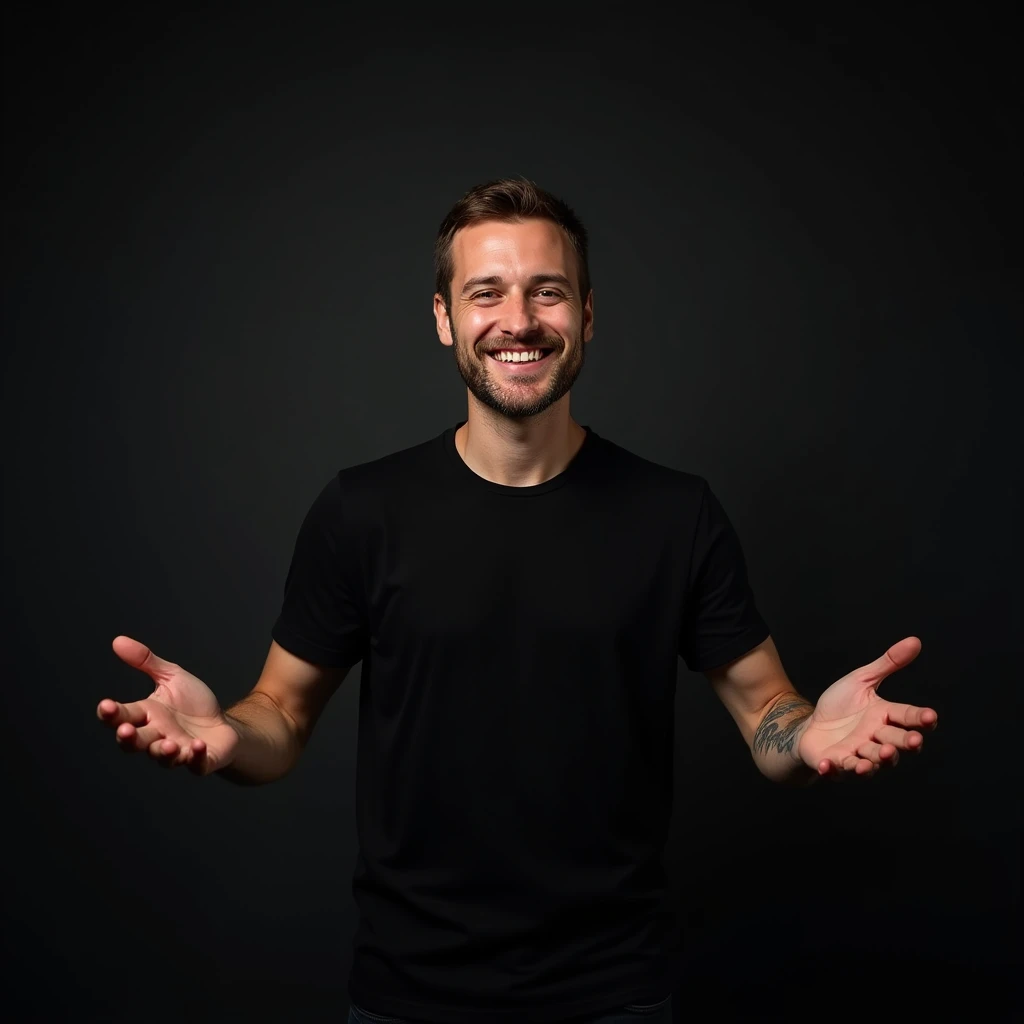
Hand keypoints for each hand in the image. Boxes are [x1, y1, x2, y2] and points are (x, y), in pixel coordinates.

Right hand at [97, 636, 239, 774]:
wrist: (223, 725)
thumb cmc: (193, 704)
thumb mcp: (171, 677)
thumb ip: (146, 662)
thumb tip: (118, 641)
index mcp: (147, 716)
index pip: (123, 716)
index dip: (112, 713)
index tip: (105, 706)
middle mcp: (157, 736)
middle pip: (136, 742)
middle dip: (129, 738)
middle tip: (126, 730)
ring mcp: (178, 751)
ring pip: (162, 757)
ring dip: (162, 751)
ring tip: (167, 743)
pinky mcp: (200, 761)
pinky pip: (196, 764)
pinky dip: (195, 758)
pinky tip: (197, 746)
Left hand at [795, 636, 937, 779]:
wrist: (811, 726)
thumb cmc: (840, 706)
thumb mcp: (862, 680)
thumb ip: (888, 664)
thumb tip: (915, 641)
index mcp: (884, 717)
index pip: (907, 717)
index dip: (920, 719)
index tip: (930, 716)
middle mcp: (875, 739)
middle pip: (895, 743)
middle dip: (905, 743)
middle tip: (913, 741)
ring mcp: (857, 753)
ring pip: (872, 761)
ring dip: (877, 760)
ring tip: (882, 754)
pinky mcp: (835, 763)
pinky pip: (837, 769)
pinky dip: (833, 769)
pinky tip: (828, 763)